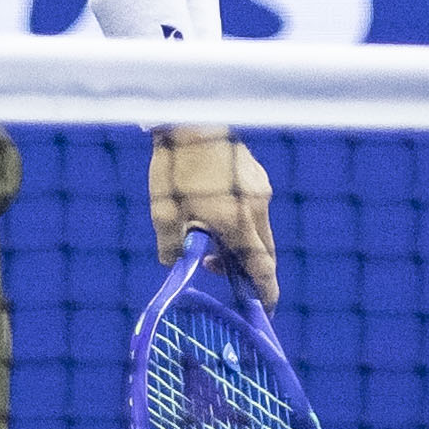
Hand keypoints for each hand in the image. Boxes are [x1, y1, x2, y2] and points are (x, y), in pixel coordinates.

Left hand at [152, 126, 279, 301]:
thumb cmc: (174, 169)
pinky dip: (239, 218)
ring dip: (239, 240)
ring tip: (203, 231)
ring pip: (258, 229)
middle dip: (245, 268)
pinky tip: (211, 205)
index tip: (265, 310)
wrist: (189, 118)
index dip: (265, 294)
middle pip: (263, 253)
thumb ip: (173, 248)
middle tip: (215, 268)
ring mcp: (260, 190)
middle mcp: (257, 209)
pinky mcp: (257, 175)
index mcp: (238, 225)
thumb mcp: (163, 214)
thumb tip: (175, 265)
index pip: (261, 270)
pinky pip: (253, 207)